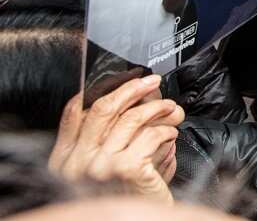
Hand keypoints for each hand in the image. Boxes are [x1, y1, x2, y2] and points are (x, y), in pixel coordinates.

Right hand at [49, 74, 183, 202]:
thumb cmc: (125, 196)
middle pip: (103, 109)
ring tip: (171, 111)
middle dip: (131, 89)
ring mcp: (99, 166)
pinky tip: (171, 135)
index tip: (125, 80)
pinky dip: (166, 131)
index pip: (73, 114)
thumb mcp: (106, 166)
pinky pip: (151, 136)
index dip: (101, 90)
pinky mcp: (126, 168)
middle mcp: (76, 163)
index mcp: (65, 160)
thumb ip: (107, 138)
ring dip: (157, 109)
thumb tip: (132, 99)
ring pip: (131, 119)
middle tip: (152, 82)